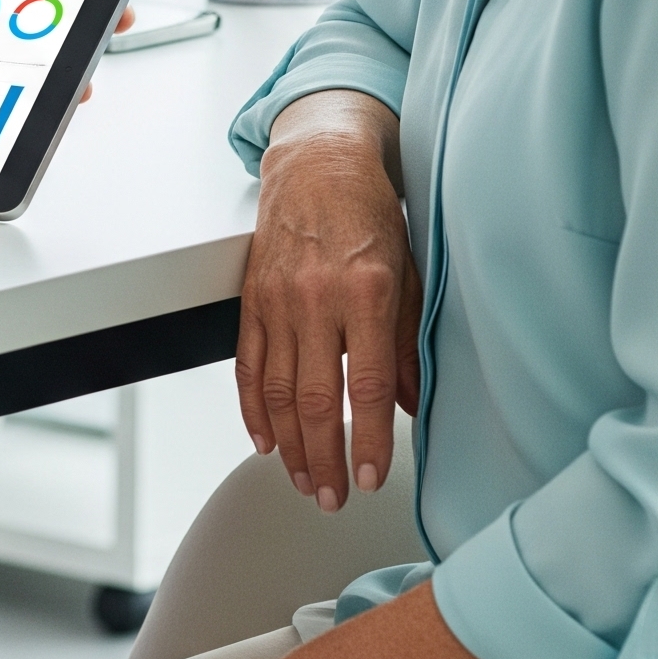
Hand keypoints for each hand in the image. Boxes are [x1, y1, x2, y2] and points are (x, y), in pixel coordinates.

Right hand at [235, 91, 419, 509]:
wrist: (317, 161)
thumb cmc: (369, 211)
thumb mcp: (409, 272)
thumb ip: (409, 342)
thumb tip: (409, 404)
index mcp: (367, 291)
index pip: (369, 384)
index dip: (371, 440)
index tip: (374, 478)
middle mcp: (318, 297)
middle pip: (318, 399)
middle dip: (326, 459)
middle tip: (334, 497)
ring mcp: (278, 298)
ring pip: (279, 390)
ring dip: (290, 445)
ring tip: (304, 480)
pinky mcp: (253, 296)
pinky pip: (248, 363)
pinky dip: (253, 407)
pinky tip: (265, 439)